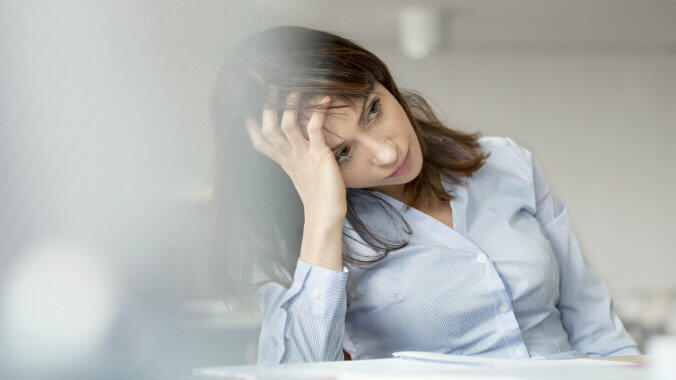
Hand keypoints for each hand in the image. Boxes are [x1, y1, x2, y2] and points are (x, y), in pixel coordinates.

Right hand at [244, 88, 346, 219]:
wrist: (326, 215)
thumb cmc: (318, 195)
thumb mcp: (302, 172)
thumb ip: (296, 157)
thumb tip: (298, 144)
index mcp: (283, 161)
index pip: (260, 141)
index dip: (252, 125)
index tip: (250, 106)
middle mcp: (289, 156)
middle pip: (268, 129)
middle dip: (268, 107)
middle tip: (271, 87)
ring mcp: (303, 155)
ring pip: (286, 126)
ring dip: (290, 105)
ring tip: (295, 88)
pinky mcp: (319, 155)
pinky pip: (314, 129)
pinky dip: (318, 112)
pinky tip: (325, 99)